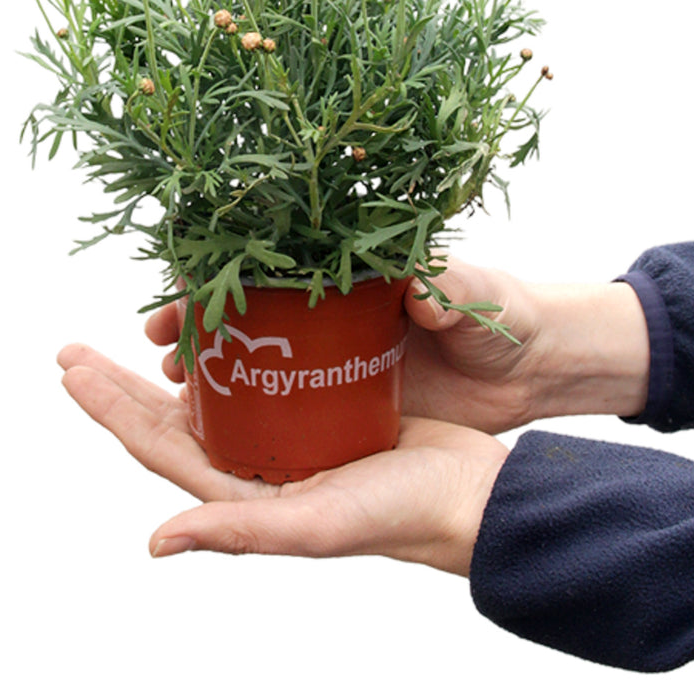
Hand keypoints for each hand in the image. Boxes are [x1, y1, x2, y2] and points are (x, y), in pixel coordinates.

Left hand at [58, 343, 507, 575]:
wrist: (471, 493)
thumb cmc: (395, 516)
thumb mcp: (311, 525)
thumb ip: (235, 531)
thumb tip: (155, 543)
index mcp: (239, 489)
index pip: (154, 442)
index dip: (108, 407)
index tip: (70, 368)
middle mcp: (253, 460)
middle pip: (166, 415)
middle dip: (115, 382)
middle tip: (71, 347)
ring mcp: (283, 430)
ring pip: (206, 389)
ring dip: (164, 363)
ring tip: (131, 331)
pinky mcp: (317, 401)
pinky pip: (257, 369)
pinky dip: (228, 348)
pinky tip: (214, 323)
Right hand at [146, 257, 649, 433]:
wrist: (541, 362)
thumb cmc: (505, 315)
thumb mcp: (476, 296)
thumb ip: (450, 287)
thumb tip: (419, 289)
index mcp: (343, 275)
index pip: (258, 274)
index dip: (208, 288)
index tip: (168, 305)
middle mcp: (326, 313)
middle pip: (238, 317)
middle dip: (187, 327)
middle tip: (152, 344)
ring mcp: (334, 357)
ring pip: (252, 358)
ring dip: (207, 366)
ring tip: (171, 384)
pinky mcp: (348, 395)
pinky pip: (287, 397)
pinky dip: (248, 402)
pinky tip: (220, 418)